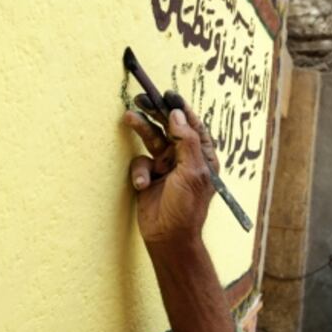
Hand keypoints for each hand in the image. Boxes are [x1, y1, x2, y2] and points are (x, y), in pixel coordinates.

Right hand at [123, 93, 218, 244]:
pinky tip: (142, 184)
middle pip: (170, 128)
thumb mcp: (192, 172)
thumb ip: (185, 141)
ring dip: (142, 129)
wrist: (168, 237)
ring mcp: (166, 166)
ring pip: (153, 140)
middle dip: (156, 113)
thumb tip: (178, 114)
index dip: (181, 109)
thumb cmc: (187, 207)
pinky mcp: (149, 176)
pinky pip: (140, 163)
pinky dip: (139, 172)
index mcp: (202, 156)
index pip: (193, 126)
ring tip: (130, 117)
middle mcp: (185, 158)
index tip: (169, 95)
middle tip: (142, 99)